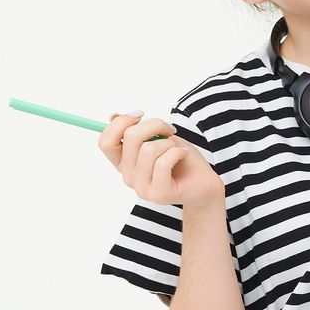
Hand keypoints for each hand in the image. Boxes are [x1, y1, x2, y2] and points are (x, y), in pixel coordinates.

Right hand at [97, 112, 223, 207]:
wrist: (204, 183)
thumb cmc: (181, 158)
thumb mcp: (159, 137)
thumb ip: (136, 130)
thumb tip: (112, 115)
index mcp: (124, 163)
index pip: (105, 142)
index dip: (120, 122)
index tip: (141, 115)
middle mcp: (128, 177)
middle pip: (130, 138)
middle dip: (154, 125)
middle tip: (170, 130)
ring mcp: (141, 188)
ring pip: (148, 149)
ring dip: (169, 143)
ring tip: (178, 149)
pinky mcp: (158, 194)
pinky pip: (163, 163)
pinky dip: (177, 152)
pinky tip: (183, 156)